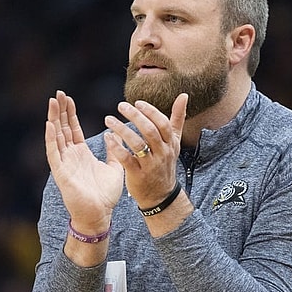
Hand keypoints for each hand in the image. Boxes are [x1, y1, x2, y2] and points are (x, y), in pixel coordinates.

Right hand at [45, 90, 123, 232]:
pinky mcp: (61, 172)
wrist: (100, 214)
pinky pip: (54, 153)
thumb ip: (114, 151)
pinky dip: (51, 138)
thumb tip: (113, 135)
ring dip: (54, 119)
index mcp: (81, 154)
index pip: (73, 129)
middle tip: (58, 93)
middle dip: (60, 111)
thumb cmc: (105, 195)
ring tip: (52, 102)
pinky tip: (49, 125)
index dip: (70, 113)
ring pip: (56, 137)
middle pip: (63, 128)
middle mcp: (70, 156)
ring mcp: (64, 163)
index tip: (68, 98)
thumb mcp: (114, 168)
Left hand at [104, 93, 187, 208]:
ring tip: (108, 120)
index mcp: (171, 143)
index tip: (137, 102)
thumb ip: (177, 118)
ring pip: (137, 144)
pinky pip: (126, 159)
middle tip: (121, 106)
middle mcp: (163, 153)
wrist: (161, 195)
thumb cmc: (164, 164)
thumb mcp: (174, 142)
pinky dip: (116, 147)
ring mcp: (151, 165)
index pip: (163, 123)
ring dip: (121, 129)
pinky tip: (108, 138)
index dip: (150, 111)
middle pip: (150, 131)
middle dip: (135, 116)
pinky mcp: (138, 175)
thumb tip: (184, 95)